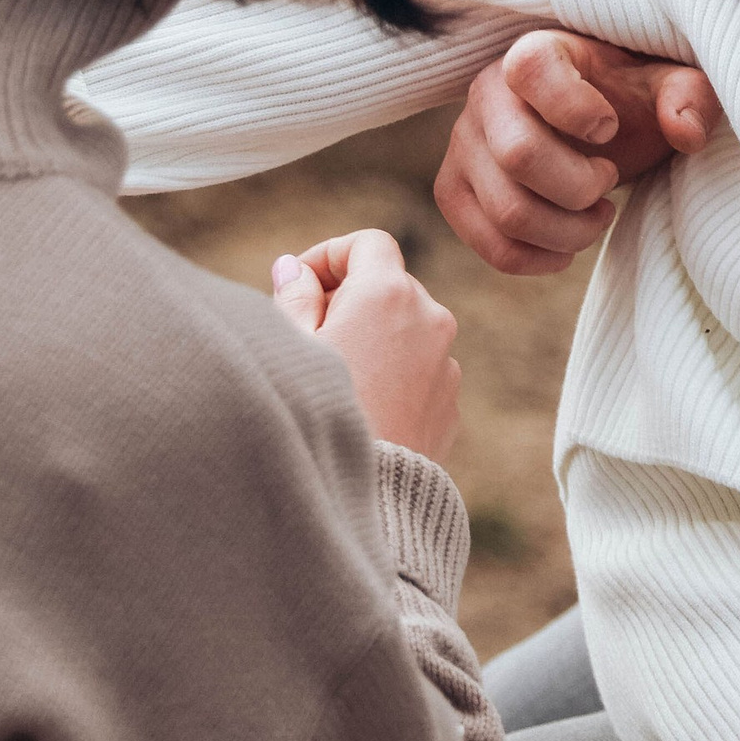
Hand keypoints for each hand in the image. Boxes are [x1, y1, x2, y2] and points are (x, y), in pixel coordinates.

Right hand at [272, 228, 460, 460]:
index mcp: (388, 293)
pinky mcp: (450, 403)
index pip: (368, 243)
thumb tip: (294, 270)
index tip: (298, 283)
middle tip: (304, 331)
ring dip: (373, 337)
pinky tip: (358, 407)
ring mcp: (445, 363)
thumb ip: (293, 297)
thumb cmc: (314, 416)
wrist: (363, 497)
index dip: (330, 255)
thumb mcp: (289, 349)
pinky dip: (392, 373)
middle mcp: (430, 319)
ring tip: (330, 375)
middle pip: (389, 285)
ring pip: (406, 330)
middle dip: (348, 297)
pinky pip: (419, 371)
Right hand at [434, 29, 718, 275]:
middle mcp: (486, 91)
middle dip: (581, 188)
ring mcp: (463, 144)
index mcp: (534, 51)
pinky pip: (488, 245)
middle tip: (609, 182)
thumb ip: (691, 95)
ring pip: (507, 213)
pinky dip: (538, 260)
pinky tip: (568, 246)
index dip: (578, 110)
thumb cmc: (631, 98)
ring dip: (569, 232)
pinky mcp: (455, 190)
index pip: (529, 71)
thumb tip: (686, 130)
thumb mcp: (669, 84)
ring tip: (596, 215)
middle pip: (519, 157)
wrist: (592, 125)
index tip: (611, 128)